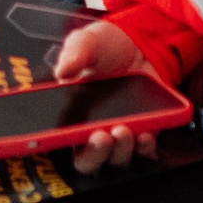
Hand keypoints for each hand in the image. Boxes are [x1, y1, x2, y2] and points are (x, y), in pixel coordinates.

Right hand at [53, 23, 161, 172]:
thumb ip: (74, 53)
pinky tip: (145, 135)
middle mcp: (92, 130)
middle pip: (88, 160)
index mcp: (70, 112)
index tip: (66, 136)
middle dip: (95, 154)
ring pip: (116, 158)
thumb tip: (63, 70)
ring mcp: (119, 135)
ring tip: (124, 131)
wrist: (139, 45)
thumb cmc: (104, 47)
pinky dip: (144, 147)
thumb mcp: (87, 42)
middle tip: (102, 136)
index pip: (59, 139)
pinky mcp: (143, 132)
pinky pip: (143, 151)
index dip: (57, 144)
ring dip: (120, 151)